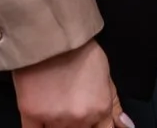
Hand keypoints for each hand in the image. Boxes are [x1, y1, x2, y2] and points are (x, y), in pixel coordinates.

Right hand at [10, 37, 131, 127]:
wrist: (53, 37)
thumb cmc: (81, 53)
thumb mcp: (106, 76)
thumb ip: (114, 106)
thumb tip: (126, 126)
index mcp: (100, 110)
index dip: (97, 127)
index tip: (90, 121)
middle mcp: (79, 119)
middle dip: (78, 124)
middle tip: (71, 105)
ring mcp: (54, 119)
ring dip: (58, 124)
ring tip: (58, 105)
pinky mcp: (30, 115)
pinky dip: (39, 127)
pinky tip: (42, 117)